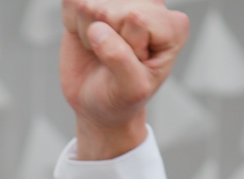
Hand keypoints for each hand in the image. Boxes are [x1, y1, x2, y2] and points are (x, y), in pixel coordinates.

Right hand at [59, 0, 188, 160]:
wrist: (97, 103)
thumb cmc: (121, 97)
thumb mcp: (131, 90)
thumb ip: (120, 60)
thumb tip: (98, 30)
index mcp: (172, 26)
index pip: (136, 19)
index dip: (126, 48)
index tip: (134, 66)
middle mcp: (151, 5)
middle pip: (109, 10)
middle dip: (104, 41)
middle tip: (113, 60)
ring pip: (88, 5)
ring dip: (87, 33)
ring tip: (101, 50)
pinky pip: (71, 2)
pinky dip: (72, 24)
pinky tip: (89, 38)